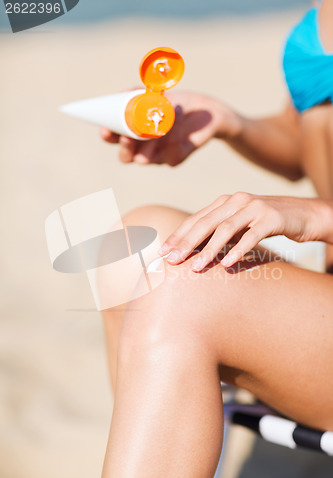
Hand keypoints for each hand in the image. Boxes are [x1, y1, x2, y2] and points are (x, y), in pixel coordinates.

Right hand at [100, 91, 240, 165]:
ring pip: (147, 157)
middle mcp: (142, 148)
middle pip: (126, 157)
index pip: (114, 139)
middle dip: (125, 148)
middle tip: (127, 137)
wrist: (205, 112)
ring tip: (166, 114)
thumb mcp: (156, 93)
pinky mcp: (175, 158)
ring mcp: (158, 156)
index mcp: (133, 132)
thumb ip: (137, 92)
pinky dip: (174, 135)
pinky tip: (178, 114)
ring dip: (153, 138)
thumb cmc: (176, 102)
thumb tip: (123, 93)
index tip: (106, 130)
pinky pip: (170, 154)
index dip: (108, 136)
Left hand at [159, 193, 328, 270]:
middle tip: (172, 260)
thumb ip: (219, 232)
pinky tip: (227, 265)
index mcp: (225, 201)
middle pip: (205, 223)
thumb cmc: (266, 223)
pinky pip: (251, 236)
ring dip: (208, 250)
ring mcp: (254, 207)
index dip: (179, 235)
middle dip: (186, 243)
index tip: (164, 252)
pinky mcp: (271, 218)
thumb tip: (193, 252)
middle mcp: (236, 200)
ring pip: (225, 229)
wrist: (304, 214)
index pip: (196, 219)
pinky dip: (238, 251)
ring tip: (196, 267)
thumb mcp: (240, 225)